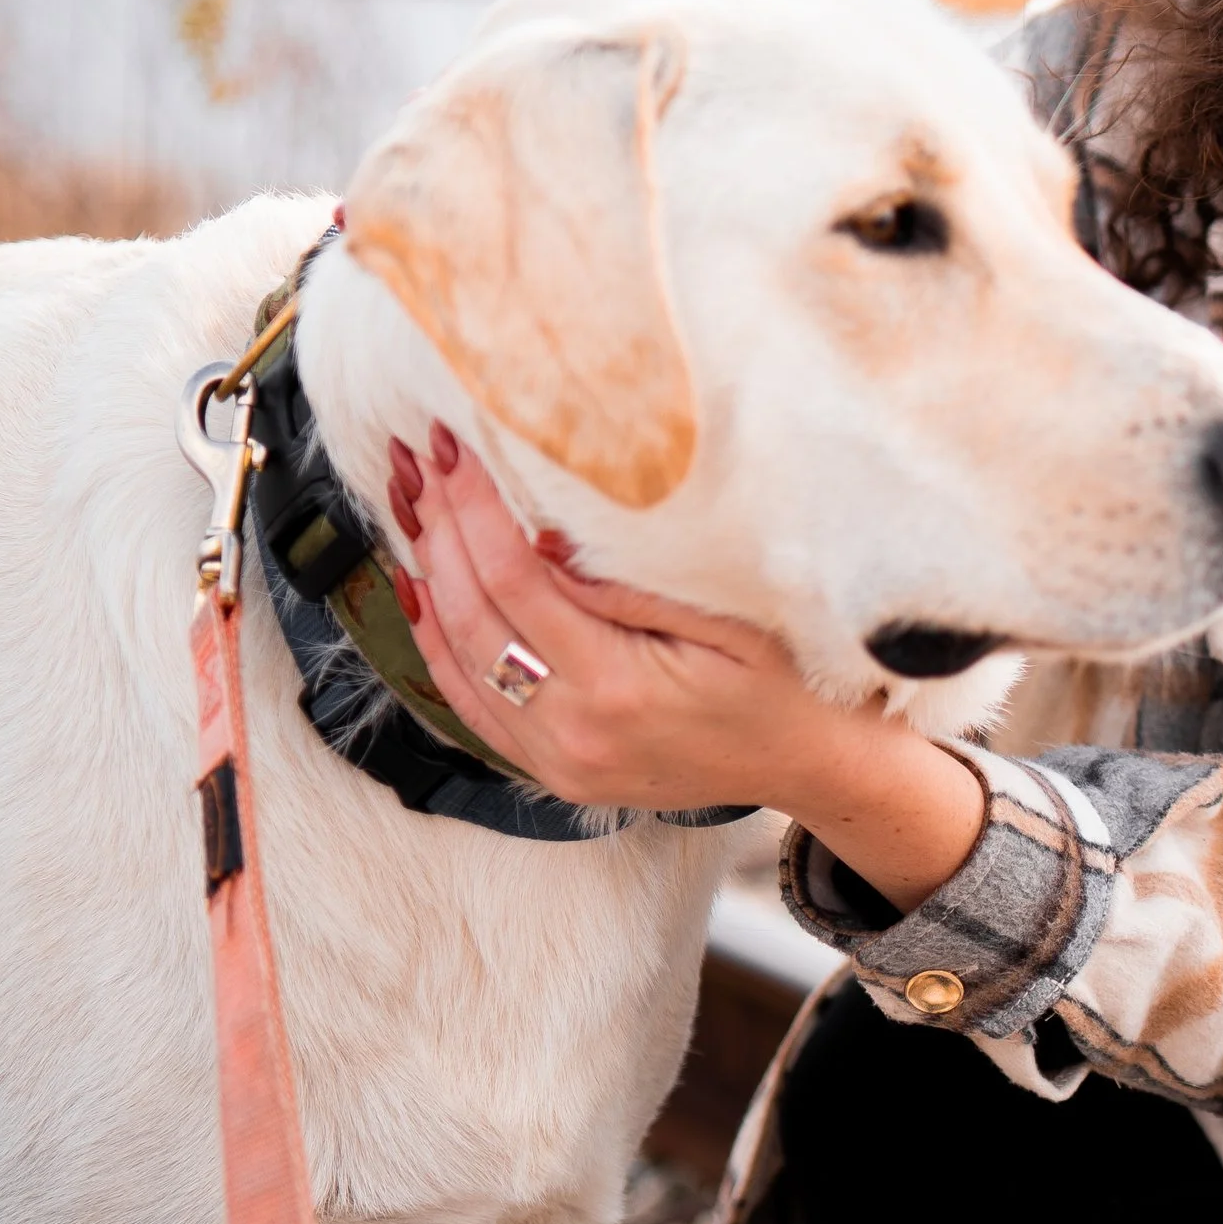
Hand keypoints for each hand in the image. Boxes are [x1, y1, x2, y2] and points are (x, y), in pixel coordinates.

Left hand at [392, 428, 987, 909]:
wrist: (810, 766)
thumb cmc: (787, 684)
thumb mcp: (732, 622)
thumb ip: (634, 589)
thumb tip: (544, 543)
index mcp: (620, 687)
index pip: (517, 582)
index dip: (478, 510)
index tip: (457, 451)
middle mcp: (575, 731)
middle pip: (474, 616)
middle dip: (442, 530)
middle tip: (422, 461)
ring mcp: (559, 759)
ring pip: (459, 661)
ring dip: (428, 580)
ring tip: (412, 507)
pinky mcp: (554, 772)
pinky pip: (472, 707)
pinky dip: (438, 646)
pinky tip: (422, 593)